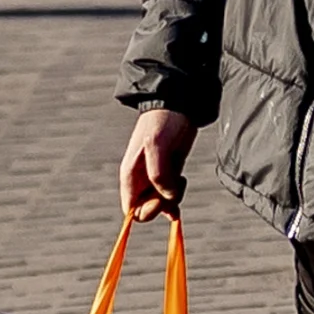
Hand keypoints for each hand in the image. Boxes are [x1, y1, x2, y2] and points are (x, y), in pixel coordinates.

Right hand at [120, 107, 197, 222]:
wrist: (179, 103)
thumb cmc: (163, 121)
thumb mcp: (157, 144)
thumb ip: (159, 174)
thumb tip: (168, 197)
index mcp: (130, 175)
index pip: (131, 209)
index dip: (146, 210)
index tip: (161, 197)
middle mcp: (141, 179)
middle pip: (147, 208)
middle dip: (162, 204)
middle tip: (175, 186)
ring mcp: (155, 176)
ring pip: (161, 202)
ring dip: (173, 198)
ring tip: (181, 179)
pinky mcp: (170, 171)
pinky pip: (170, 193)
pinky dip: (177, 194)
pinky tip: (182, 182)